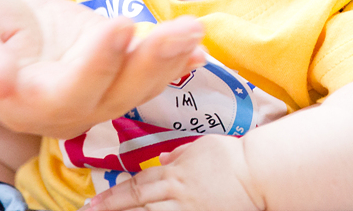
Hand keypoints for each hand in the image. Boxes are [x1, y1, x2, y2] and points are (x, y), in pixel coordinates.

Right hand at [0, 0, 206, 137]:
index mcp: (23, 103)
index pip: (67, 90)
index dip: (95, 63)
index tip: (117, 26)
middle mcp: (63, 109)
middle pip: (113, 94)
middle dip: (150, 62)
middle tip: (182, 31)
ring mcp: (90, 96)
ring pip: (136, 87)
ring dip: (169, 60)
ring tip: (195, 31)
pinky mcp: (110, 75)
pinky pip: (145, 76)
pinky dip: (173, 62)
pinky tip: (197, 46)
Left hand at [86, 134, 265, 210]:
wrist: (260, 173)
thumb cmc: (234, 157)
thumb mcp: (203, 147)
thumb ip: (181, 154)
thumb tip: (164, 161)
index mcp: (175, 173)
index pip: (136, 186)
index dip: (112, 195)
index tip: (93, 203)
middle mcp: (176, 194)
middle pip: (137, 205)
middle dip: (111, 210)